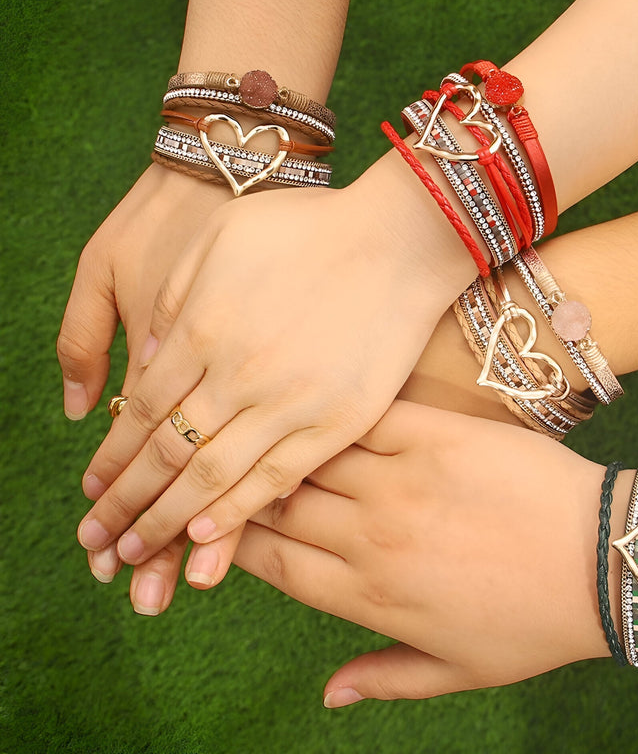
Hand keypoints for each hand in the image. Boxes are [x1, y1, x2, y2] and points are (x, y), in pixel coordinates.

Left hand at [75, 159, 478, 587]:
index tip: (91, 489)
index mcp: (202, 328)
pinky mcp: (338, 424)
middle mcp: (238, 375)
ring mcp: (290, 404)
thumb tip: (144, 358)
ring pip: (213, 476)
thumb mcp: (222, 236)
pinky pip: (277, 478)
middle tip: (99, 542)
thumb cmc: (309, 230)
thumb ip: (175, 296)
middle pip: (166, 454)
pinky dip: (237, 511)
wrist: (399, 243)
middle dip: (126, 502)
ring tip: (138, 554)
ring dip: (168, 520)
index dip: (112, 457)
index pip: (141, 410)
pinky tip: (206, 536)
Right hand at [232, 400, 608, 704]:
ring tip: (265, 427)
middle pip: (277, 507)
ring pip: (310, 456)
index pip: (273, 564)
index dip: (232, 541)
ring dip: (282, 444)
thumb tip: (327, 699)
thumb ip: (385, 678)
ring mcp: (403, 482)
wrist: (606, 564)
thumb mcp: (458, 671)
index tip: (219, 521)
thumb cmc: (534, 624)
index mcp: (372, 596)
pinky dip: (338, 410)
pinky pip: (365, 417)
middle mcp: (372, 537)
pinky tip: (322, 397)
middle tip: (231, 466)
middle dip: (243, 489)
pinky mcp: (437, 437)